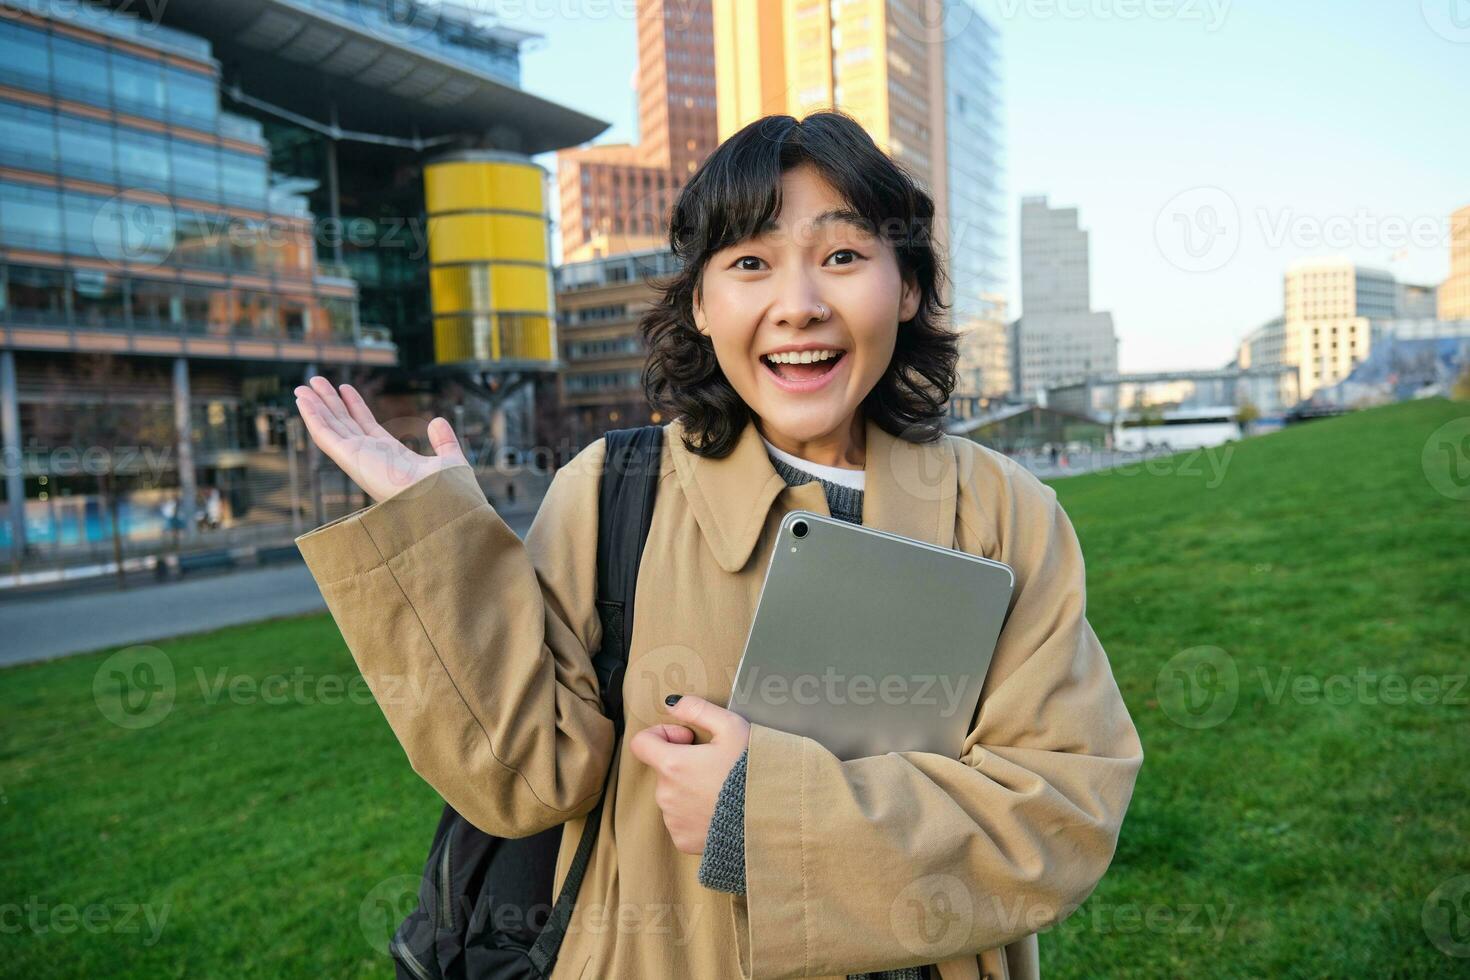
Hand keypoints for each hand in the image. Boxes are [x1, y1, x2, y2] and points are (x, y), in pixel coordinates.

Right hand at [293, 376, 466, 504]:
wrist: (440, 501)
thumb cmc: (446, 492)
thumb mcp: (449, 459)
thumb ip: (444, 441)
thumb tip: (438, 421)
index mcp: (390, 456)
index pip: (365, 426)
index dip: (353, 406)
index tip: (344, 387)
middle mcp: (370, 458)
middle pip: (343, 424)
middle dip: (328, 403)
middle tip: (315, 381)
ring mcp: (357, 458)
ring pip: (330, 427)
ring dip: (315, 406)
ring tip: (302, 386)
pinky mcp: (349, 458)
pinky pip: (325, 435)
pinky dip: (312, 417)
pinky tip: (302, 400)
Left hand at [629, 695, 750, 854]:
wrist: (771, 816)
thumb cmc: (751, 770)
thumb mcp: (731, 727)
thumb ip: (697, 709)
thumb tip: (673, 704)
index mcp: (673, 765)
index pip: (642, 743)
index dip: (662, 734)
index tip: (687, 738)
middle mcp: (666, 794)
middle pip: (664, 769)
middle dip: (684, 763)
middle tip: (716, 765)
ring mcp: (673, 820)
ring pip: (673, 795)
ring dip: (690, 788)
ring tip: (721, 789)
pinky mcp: (684, 840)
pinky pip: (681, 821)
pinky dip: (695, 814)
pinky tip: (719, 810)